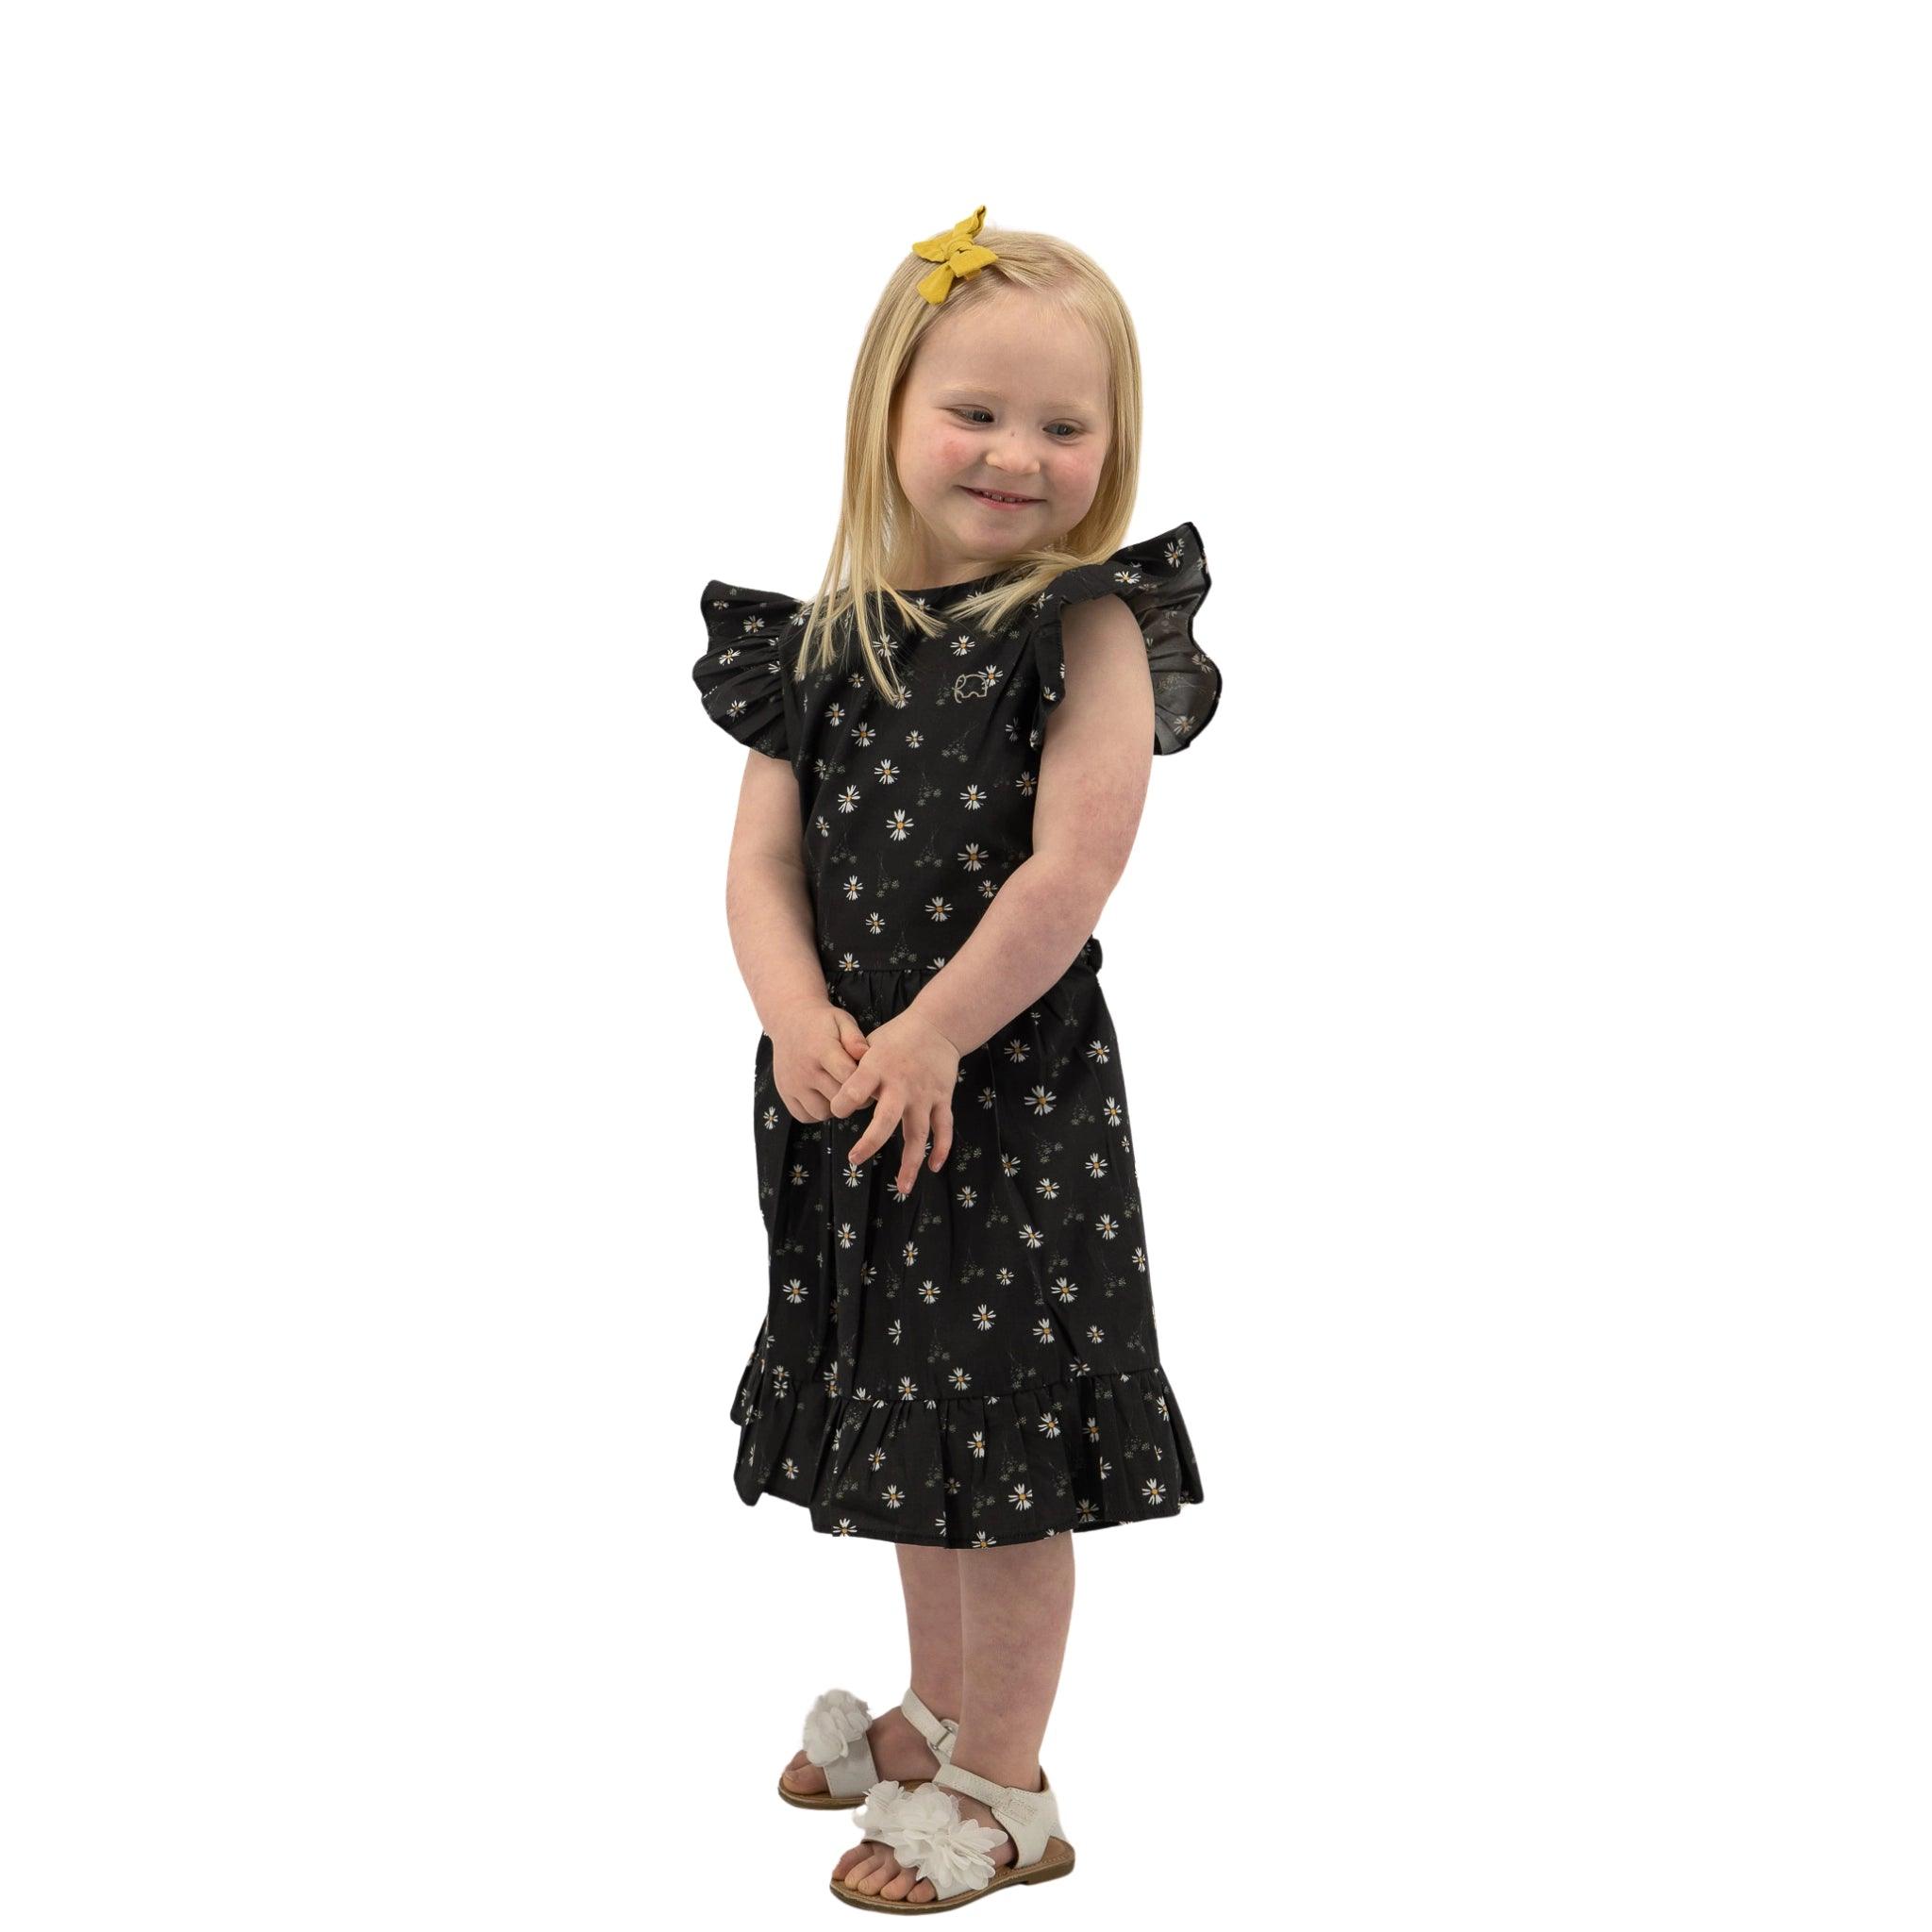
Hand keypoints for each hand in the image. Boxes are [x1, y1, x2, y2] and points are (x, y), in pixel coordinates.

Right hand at [768, 995, 869, 1121]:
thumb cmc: (821, 1022)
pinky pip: (805, 1116)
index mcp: (821, 1050)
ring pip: (822, 1112)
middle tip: (859, 1089)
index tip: (871, 1080)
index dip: (865, 1083)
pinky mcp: (784, 1093)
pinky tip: (824, 1097)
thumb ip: (855, 1039)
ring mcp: (792, 1084)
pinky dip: (817, 1112)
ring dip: (835, 1108)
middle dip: (853, 1098)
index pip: (849, 1078)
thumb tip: (865, 1055)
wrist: (788, 1020)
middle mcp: (805, 1070)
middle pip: (838, 1099)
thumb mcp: (842, 1021)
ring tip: (840, 1092)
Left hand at [830, 1008, 961, 1194]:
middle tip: (854, 1160)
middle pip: (885, 1120)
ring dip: (910, 1162)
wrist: (937, 1025)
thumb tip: (831, 1089)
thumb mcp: (869, 1043)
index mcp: (877, 1068)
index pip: (853, 1091)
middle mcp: (900, 1084)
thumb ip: (853, 1068)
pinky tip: (933, 1167)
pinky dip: (941, 1148)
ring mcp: (923, 1094)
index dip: (842, 1104)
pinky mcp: (942, 1099)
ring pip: (917, 1133)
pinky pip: (943, 1128)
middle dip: (869, 1143)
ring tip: (902, 1188)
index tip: (837, 1111)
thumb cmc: (896, 1037)